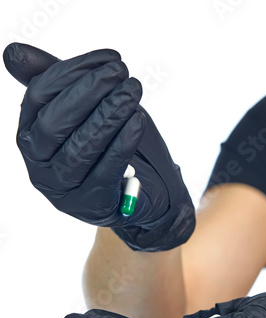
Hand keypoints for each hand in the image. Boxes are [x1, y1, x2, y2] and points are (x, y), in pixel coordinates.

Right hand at [3, 43, 194, 250]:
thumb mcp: (83, 112)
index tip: (109, 57)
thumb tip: (13, 53)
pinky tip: (137, 121)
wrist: (140, 190)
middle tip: (120, 73)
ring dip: (108, 116)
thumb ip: (55, 84)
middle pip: (54, 124)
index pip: (39, 96)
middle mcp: (39, 166)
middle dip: (88, 93)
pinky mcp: (91, 205)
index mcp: (30, 137)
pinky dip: (122, 144)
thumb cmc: (107, 145)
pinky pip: (105, 171)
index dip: (72, 71)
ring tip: (131, 93)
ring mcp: (63, 189)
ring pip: (79, 149)